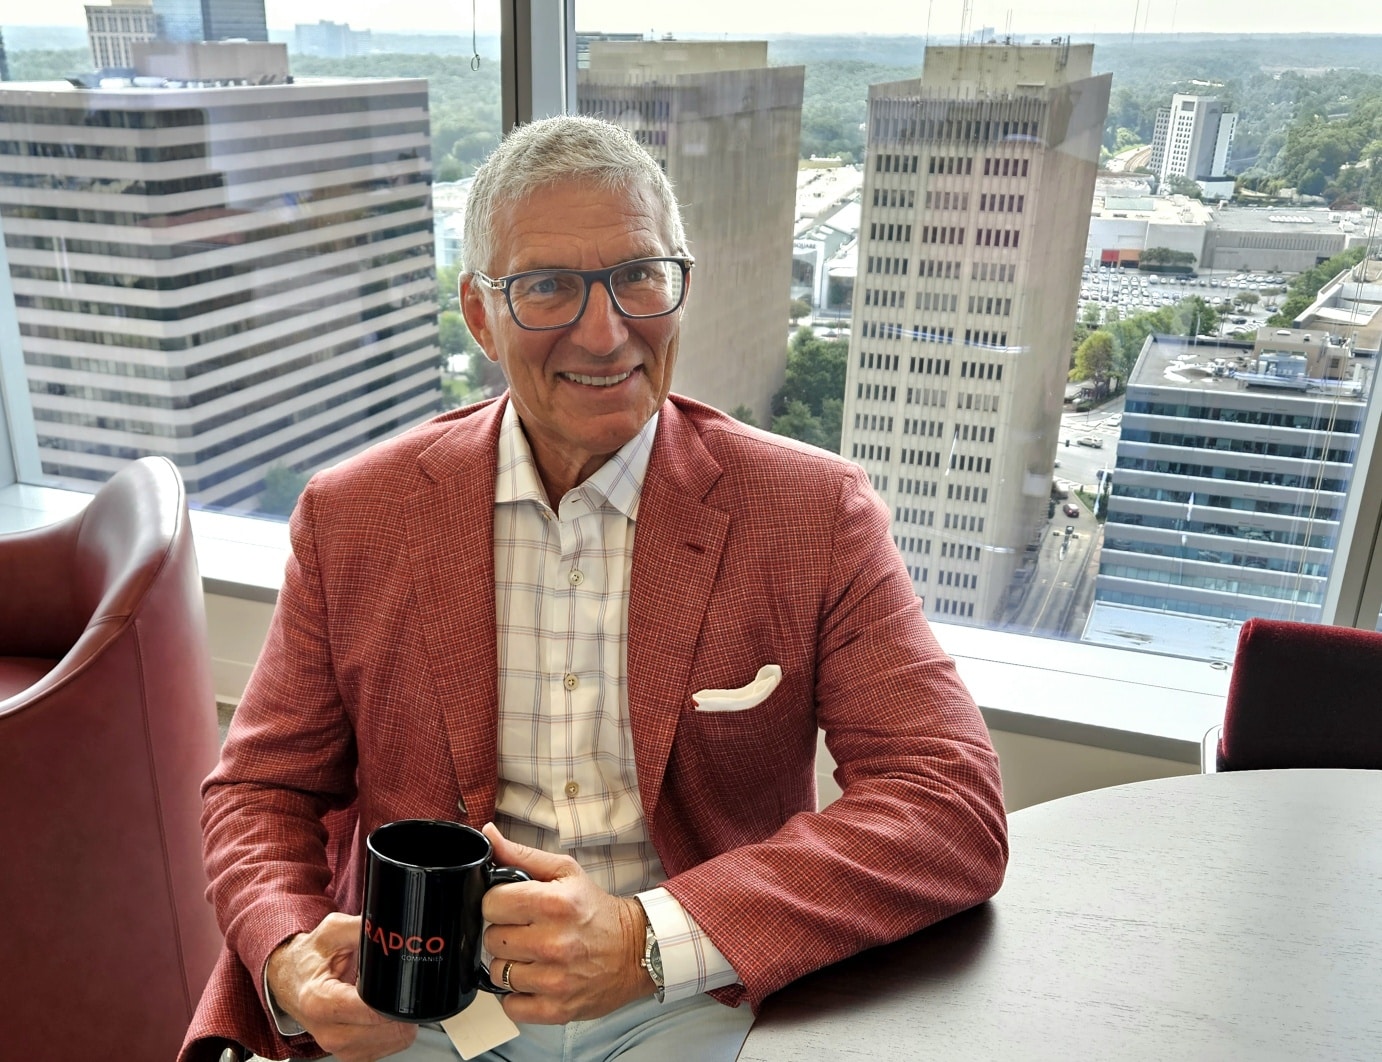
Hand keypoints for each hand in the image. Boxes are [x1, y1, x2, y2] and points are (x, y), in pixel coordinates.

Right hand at [266, 912, 416, 1061]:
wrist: (291, 980)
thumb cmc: (310, 958)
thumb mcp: (334, 931)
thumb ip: (364, 928)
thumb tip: (391, 925)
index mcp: (318, 1002)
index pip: (370, 1011)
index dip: (391, 995)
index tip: (398, 980)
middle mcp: (327, 1032)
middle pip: (387, 1027)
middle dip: (398, 1003)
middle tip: (389, 983)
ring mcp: (339, 1048)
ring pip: (395, 1039)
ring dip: (396, 1017)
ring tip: (379, 996)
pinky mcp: (351, 1056)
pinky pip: (391, 1045)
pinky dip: (392, 1028)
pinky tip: (377, 1011)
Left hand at [480, 822, 653, 1023]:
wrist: (636, 949)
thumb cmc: (596, 910)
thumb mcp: (565, 872)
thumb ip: (521, 855)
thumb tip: (488, 835)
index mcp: (554, 903)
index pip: (491, 904)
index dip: (497, 903)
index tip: (511, 906)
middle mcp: (554, 943)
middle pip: (492, 940)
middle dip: (504, 933)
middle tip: (525, 930)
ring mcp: (555, 980)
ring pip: (497, 974)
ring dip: (510, 965)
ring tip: (531, 956)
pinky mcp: (557, 1009)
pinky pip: (511, 1006)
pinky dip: (517, 995)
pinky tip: (534, 979)